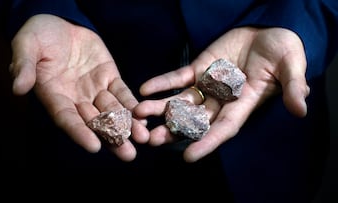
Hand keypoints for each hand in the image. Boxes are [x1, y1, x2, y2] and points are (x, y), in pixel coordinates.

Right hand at [9, 14, 148, 160]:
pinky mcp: (109, 77)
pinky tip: (143, 115)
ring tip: (143, 137)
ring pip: (112, 110)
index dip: (79, 132)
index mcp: (54, 95)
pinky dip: (131, 103)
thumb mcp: (26, 46)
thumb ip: (24, 66)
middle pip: (95, 122)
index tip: (94, 146)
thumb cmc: (38, 35)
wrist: (60, 23)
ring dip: (128, 125)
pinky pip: (121, 92)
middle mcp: (76, 97)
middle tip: (129, 155)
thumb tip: (17, 88)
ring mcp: (94, 88)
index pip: (67, 118)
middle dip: (112, 138)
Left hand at [134, 27, 309, 161]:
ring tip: (139, 114)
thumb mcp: (291, 66)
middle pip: (195, 119)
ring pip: (181, 101)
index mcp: (244, 103)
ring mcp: (208, 84)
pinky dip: (162, 82)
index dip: (207, 142)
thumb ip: (292, 86)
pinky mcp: (199, 67)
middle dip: (174, 130)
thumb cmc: (283, 50)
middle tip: (151, 140)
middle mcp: (222, 99)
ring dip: (161, 108)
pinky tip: (145, 88)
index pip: (224, 128)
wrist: (268, 30)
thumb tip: (301, 110)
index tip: (188, 157)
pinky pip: (178, 77)